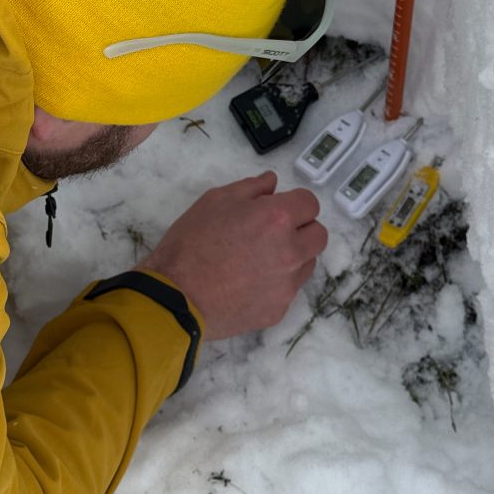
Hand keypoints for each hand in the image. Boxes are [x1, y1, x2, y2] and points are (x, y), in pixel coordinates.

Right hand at [135, 171, 326, 339]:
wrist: (175, 296)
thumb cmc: (191, 243)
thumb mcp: (214, 201)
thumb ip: (250, 188)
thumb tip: (272, 183)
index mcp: (277, 218)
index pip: (310, 203)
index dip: (294, 202)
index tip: (277, 208)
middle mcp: (291, 251)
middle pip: (318, 235)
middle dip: (301, 229)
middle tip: (273, 232)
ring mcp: (287, 284)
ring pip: (307, 263)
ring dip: (293, 256)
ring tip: (259, 259)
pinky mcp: (278, 310)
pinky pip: (287, 289)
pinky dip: (275, 283)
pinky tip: (247, 283)